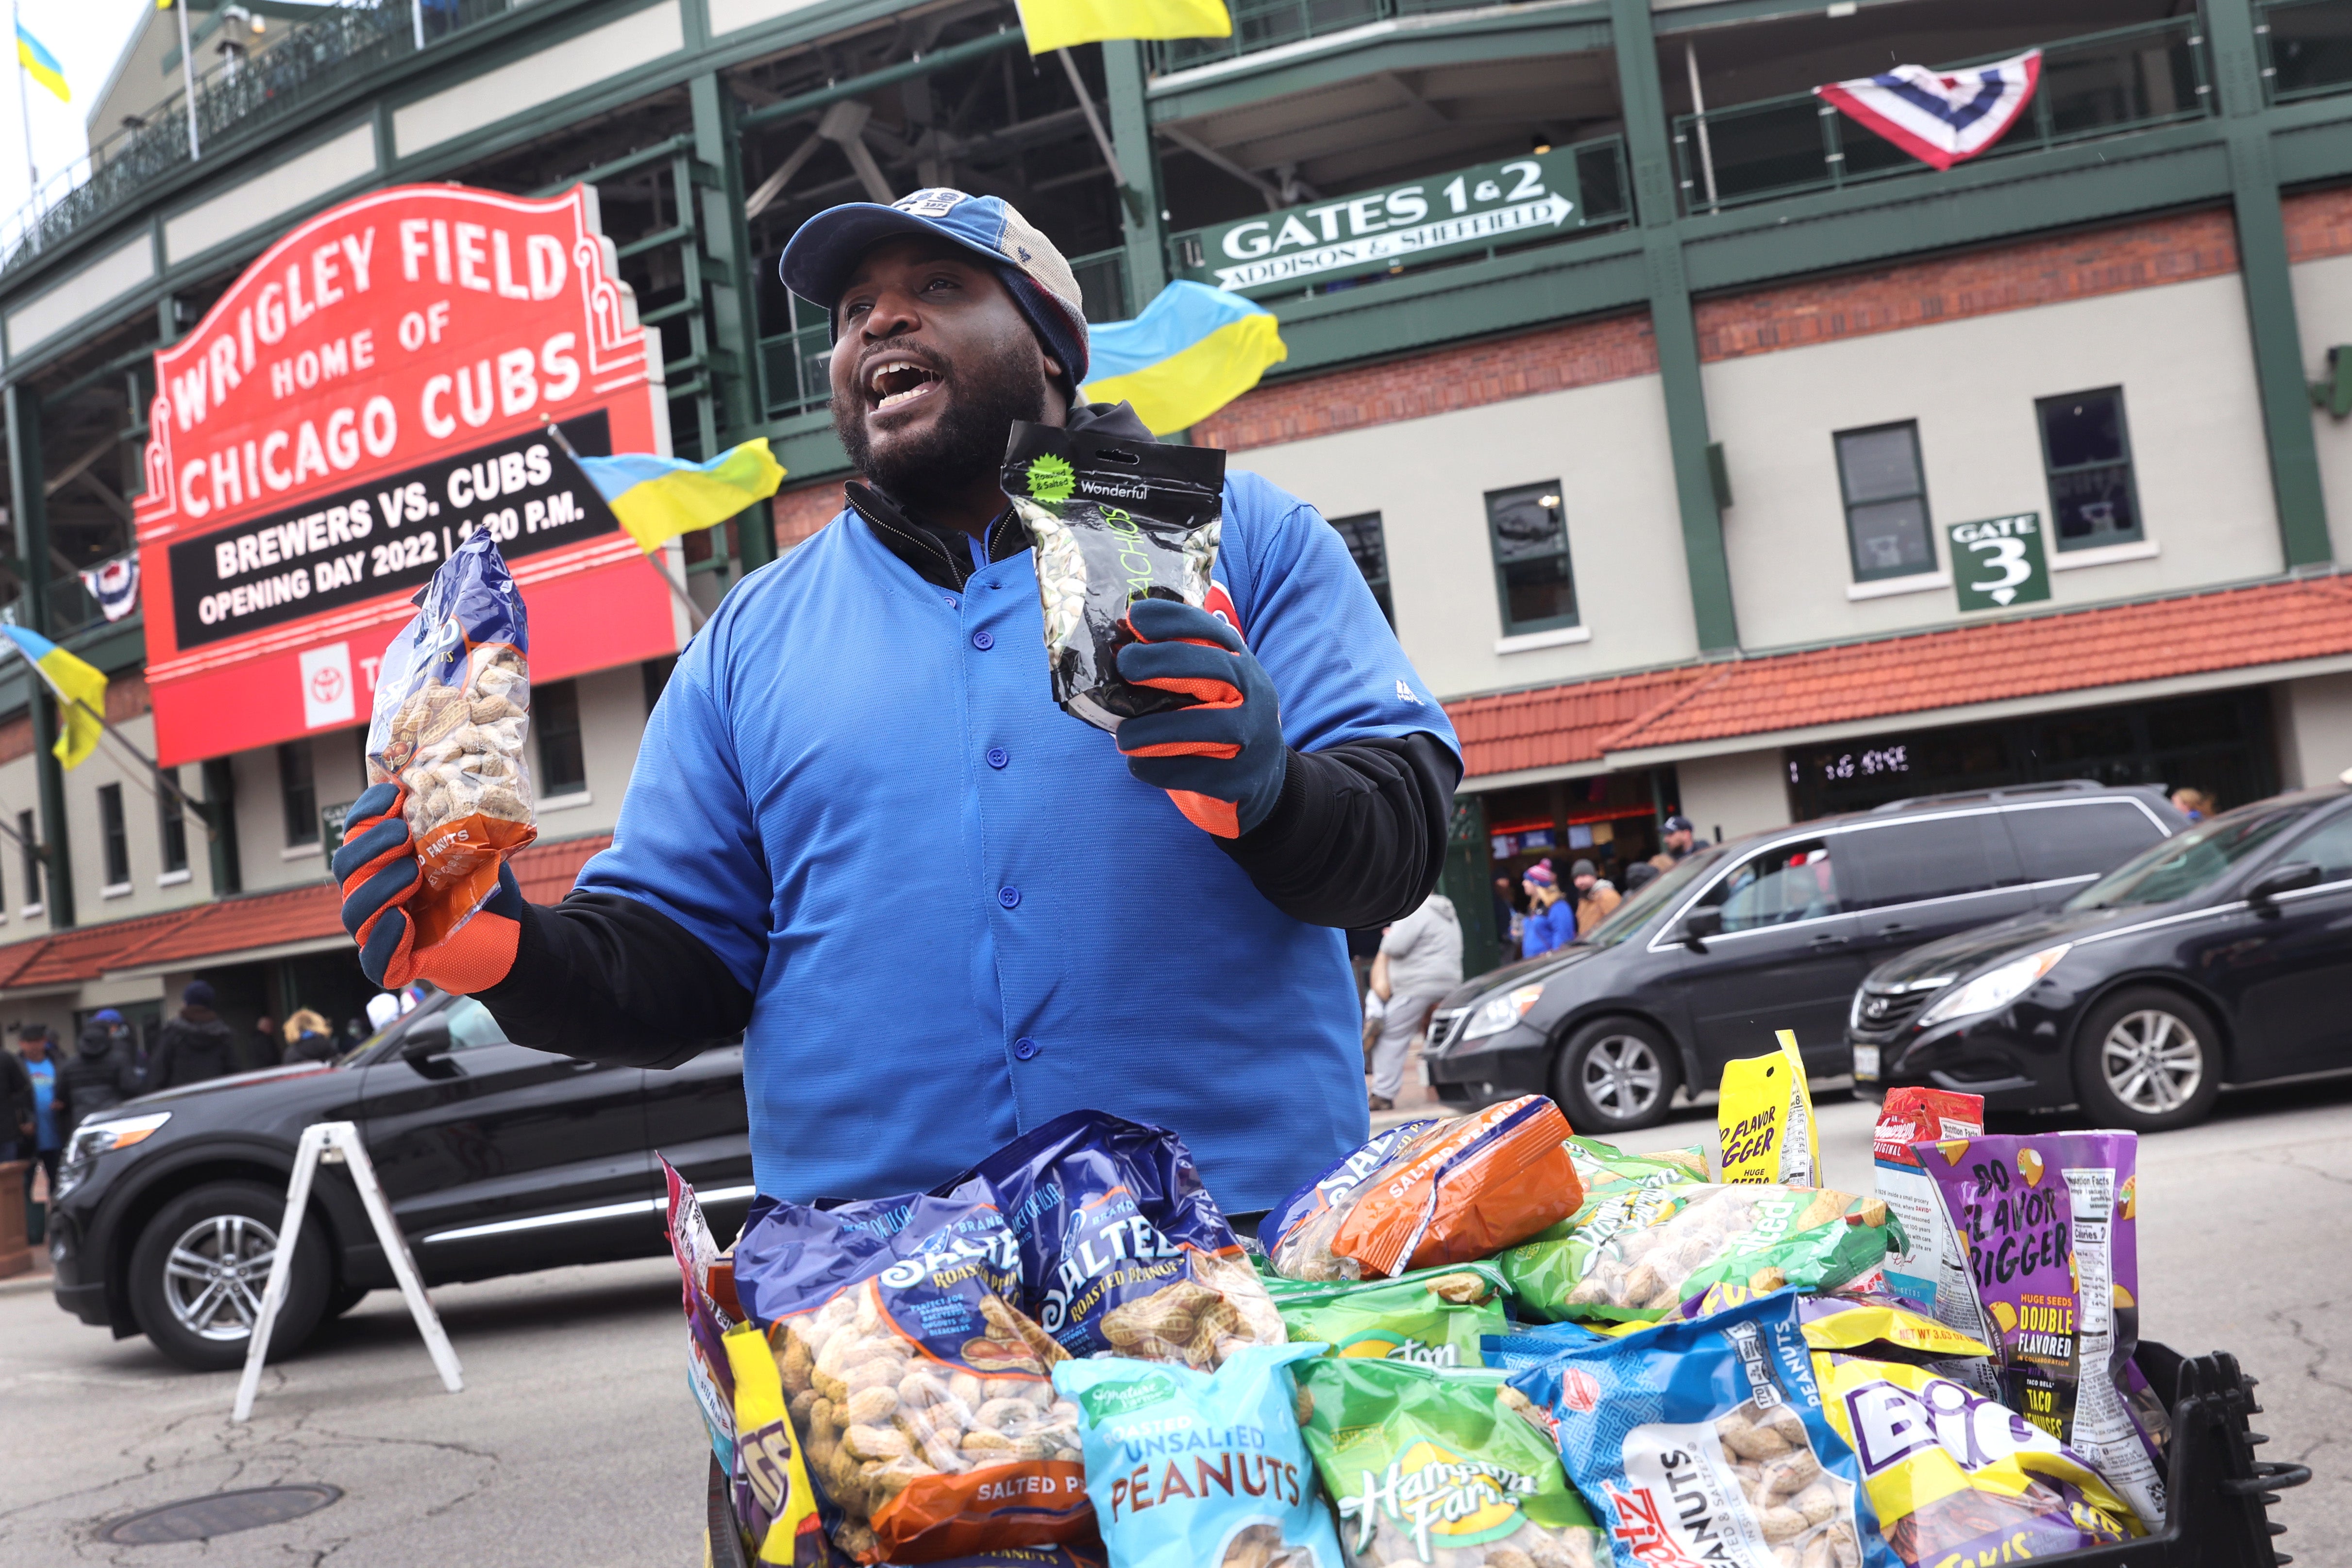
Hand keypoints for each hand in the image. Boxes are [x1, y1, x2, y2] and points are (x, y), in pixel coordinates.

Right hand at [332, 782, 524, 991]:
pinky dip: (384, 940)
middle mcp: (376, 893)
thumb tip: (454, 779)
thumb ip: (458, 822)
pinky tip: (401, 920)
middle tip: (401, 833)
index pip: (359, 832)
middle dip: (368, 847)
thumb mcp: (477, 849)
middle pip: (347, 868)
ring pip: (354, 912)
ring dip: (377, 888)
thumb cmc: (486, 888)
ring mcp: (383, 929)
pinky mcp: (396, 965)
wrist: (514, 937)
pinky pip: (375, 960)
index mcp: (386, 861)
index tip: (393, 793)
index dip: (368, 811)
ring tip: (411, 872)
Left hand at [1114, 599, 1285, 838]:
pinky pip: (1198, 772)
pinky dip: (1161, 768)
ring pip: (1209, 726)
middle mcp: (1256, 692)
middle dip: (1166, 660)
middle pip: (1218, 668)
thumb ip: (1178, 665)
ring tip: (1122, 737)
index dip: (1173, 619)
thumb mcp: (1211, 683)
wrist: (1263, 777)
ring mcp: (1255, 735)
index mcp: (1241, 663)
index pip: (1211, 630)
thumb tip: (1119, 647)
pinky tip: (1138, 764)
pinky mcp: (1243, 777)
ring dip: (1157, 729)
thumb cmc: (1219, 719)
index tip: (1134, 618)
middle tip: (1126, 664)